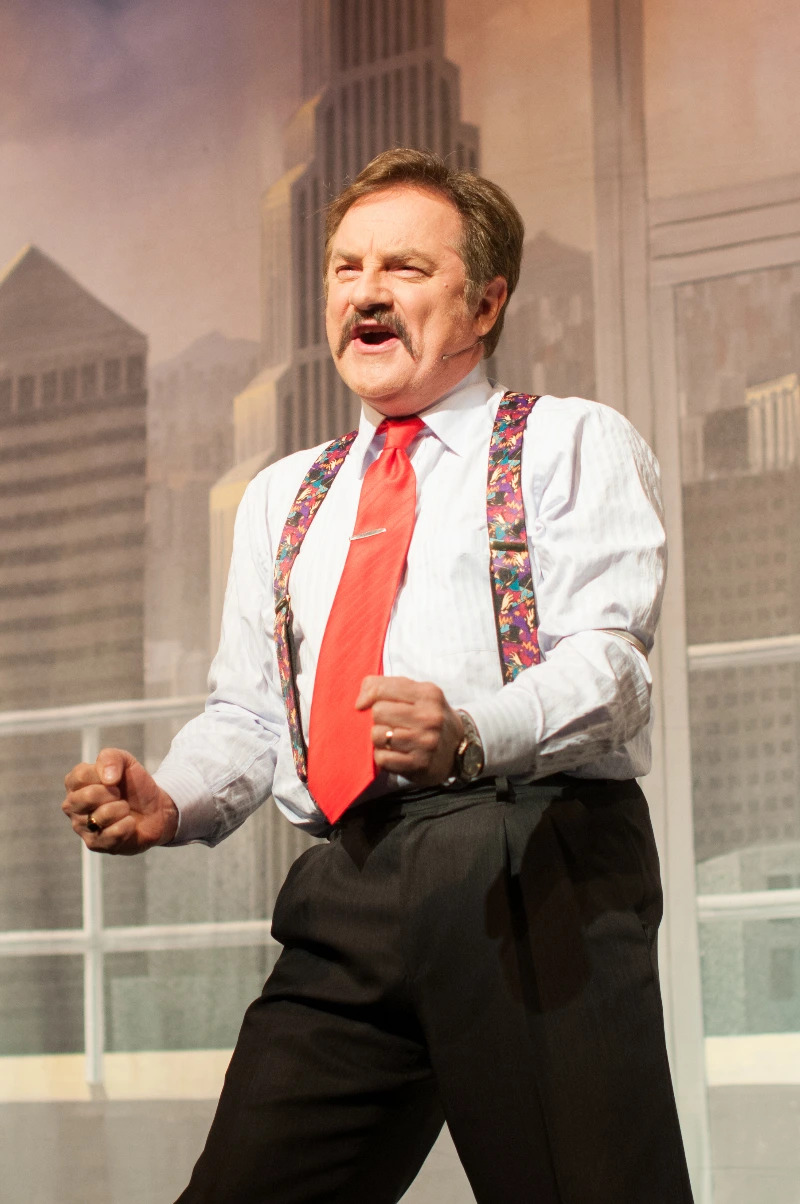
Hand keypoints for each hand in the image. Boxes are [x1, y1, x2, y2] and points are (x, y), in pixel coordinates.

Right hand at [62, 748, 178, 855]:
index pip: (80, 776)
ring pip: (99, 817)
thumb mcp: (125, 761)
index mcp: (75, 784)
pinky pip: (110, 835)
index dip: (104, 775)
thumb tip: (107, 779)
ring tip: (125, 809)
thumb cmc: (134, 785)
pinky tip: (129, 823)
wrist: (155, 809)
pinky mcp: (95, 844)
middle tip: (120, 795)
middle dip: (111, 794)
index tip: (116, 778)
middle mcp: (73, 806)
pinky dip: (126, 826)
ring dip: (121, 809)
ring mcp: (81, 827)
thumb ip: (111, 758)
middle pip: (86, 797)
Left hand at [356, 676, 463, 785]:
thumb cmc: (428, 716)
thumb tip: (360, 702)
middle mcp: (429, 717)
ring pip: (377, 735)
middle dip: (377, 718)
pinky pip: (382, 758)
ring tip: (390, 739)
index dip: (368, 696)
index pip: (382, 688)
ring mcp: (425, 742)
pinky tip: (394, 753)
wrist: (458, 747)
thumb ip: (386, 686)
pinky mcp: (419, 764)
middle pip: (378, 712)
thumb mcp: (416, 693)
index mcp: (428, 694)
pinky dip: (382, 756)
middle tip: (387, 723)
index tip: (366, 704)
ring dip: (378, 739)